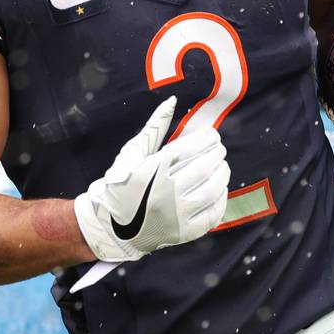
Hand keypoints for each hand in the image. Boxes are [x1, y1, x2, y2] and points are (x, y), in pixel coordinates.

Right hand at [73, 97, 229, 261]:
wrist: (111, 226)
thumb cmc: (122, 183)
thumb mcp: (133, 152)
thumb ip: (155, 125)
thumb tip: (172, 100)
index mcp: (154, 169)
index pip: (191, 147)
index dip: (208, 138)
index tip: (212, 135)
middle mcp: (166, 192)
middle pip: (205, 167)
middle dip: (217, 154)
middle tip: (219, 149)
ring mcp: (176, 215)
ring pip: (212, 189)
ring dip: (222, 174)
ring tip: (222, 166)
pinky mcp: (183, 233)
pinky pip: (213, 214)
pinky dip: (221, 199)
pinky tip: (219, 189)